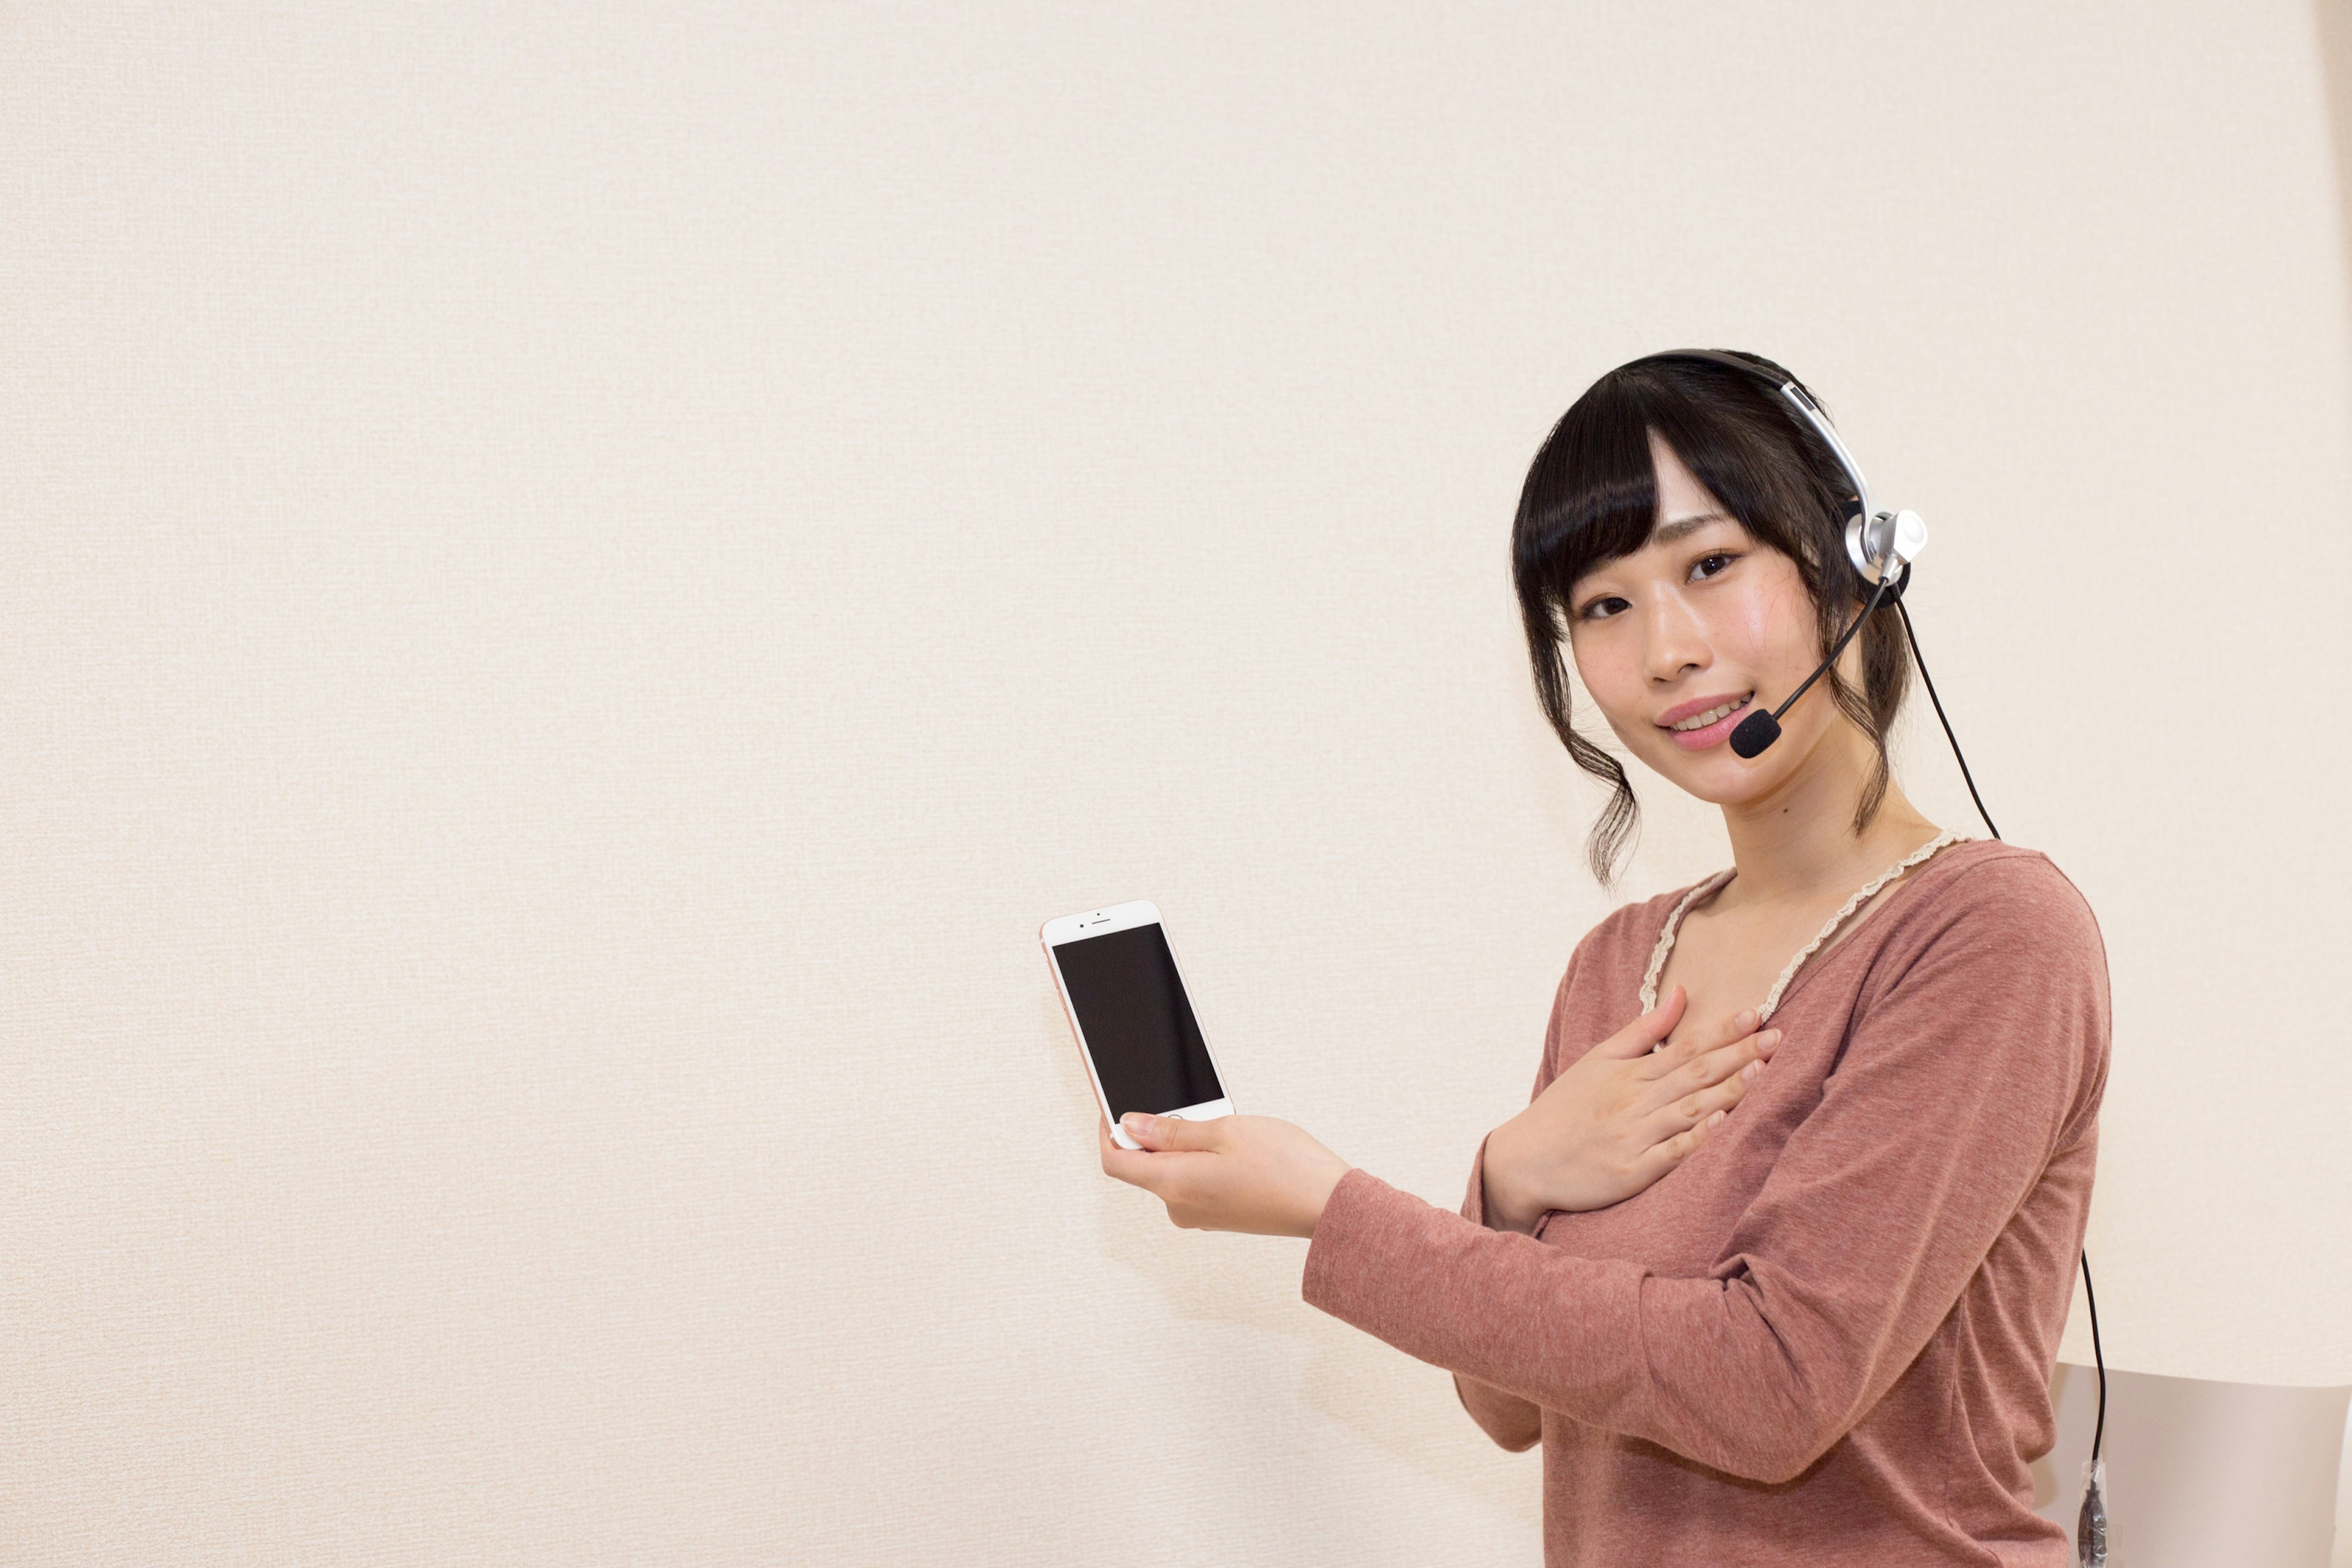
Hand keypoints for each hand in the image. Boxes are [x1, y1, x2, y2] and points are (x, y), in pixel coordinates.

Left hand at [1099, 1111, 1352, 1237]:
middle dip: (1158, 1132)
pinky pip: (1194, 1182)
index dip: (1109, 1130)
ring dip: (1187, 1145)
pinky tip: (1237, 1148)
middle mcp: (1179, 1207)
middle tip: (1197, 1110)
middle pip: (1144, 1165)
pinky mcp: (1218, 1217)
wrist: (1329, 1206)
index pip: (1115, 1160)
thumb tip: (1131, 1125)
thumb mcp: (1224, 1131)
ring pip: (1172, 1171)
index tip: (1116, 1106)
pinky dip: (1204, 1160)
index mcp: (1173, 1184)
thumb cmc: (1285, 1166)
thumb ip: (1172, 1130)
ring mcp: (1199, 1215)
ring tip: (1228, 1129)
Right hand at [1480, 985, 1778, 1231]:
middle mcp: (1634, 1102)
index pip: (1684, 1046)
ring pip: (1688, 1110)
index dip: (1721, 1030)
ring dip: (1727, 1091)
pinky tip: (1721, 1124)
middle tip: (1778, 1038)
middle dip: (1738, 1055)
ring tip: (1762, 1073)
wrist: (1524, 1160)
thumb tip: (1680, 993)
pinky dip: (1695, 1139)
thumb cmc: (1565, 1107)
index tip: (1756, 1014)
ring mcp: (1633, 1137)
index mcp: (1629, 1073)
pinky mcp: (1631, 1173)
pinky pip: (1670, 1154)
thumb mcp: (1598, 1059)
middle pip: (1694, 1074)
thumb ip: (1643, 1030)